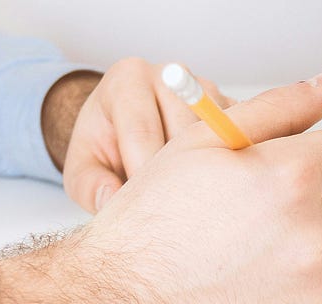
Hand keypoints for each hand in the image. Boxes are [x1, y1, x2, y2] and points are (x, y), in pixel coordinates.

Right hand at [0, 69, 321, 303]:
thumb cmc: (146, 229)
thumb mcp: (199, 144)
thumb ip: (277, 108)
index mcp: (290, 179)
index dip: (313, 155)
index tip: (286, 168)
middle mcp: (309, 236)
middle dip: (294, 206)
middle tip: (234, 218)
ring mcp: (308, 291)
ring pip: (318, 256)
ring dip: (286, 253)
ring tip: (225, 260)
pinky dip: (275, 299)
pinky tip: (228, 296)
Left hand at [45, 57, 236, 213]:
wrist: (123, 127)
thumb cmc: (103, 146)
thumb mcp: (81, 168)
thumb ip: (90, 186)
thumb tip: (111, 202)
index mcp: (127, 80)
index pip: (142, 130)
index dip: (144, 175)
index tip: (145, 210)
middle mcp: (170, 74)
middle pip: (185, 132)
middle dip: (178, 176)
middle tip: (171, 212)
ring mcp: (205, 88)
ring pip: (218, 136)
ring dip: (208, 173)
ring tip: (191, 202)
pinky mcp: (231, 105)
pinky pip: (240, 138)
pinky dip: (229, 166)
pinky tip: (213, 188)